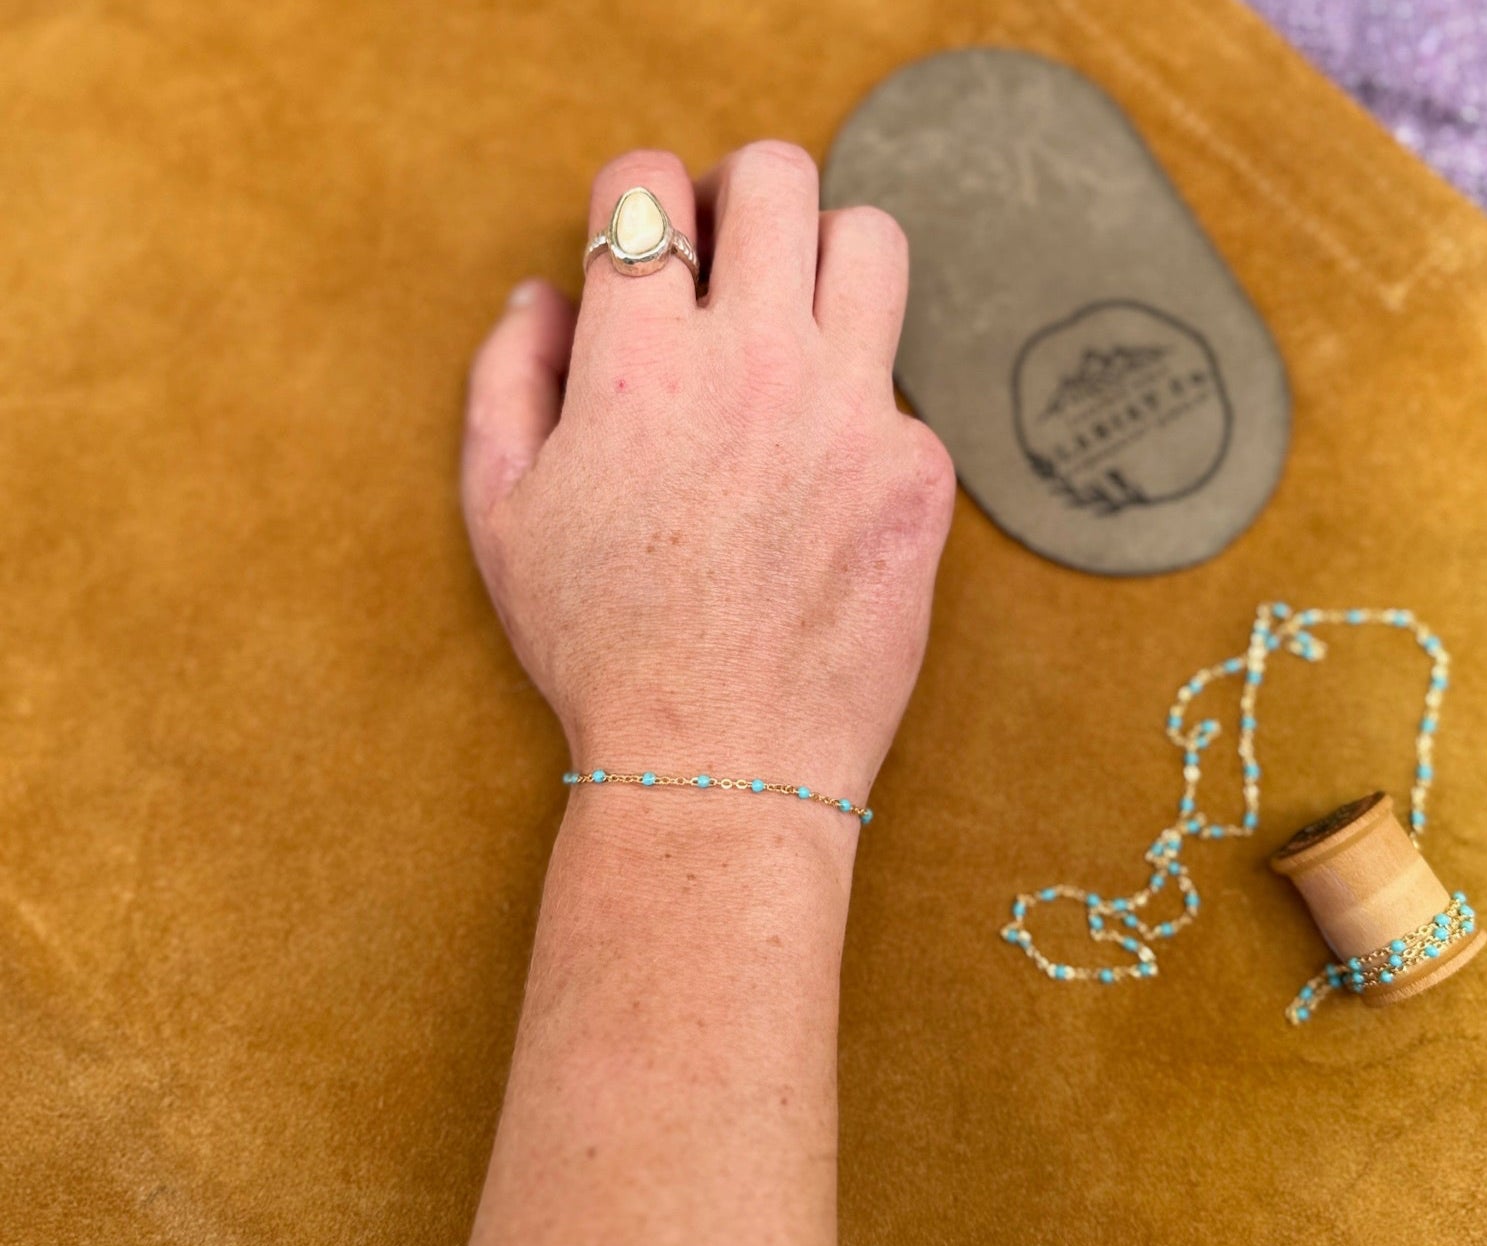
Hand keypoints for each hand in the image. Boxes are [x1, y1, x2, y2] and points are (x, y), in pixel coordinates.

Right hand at [460, 141, 954, 810]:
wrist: (720, 763)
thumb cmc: (600, 649)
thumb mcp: (504, 518)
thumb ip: (507, 381)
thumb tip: (542, 296)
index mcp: (640, 362)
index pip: (646, 183)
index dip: (637, 195)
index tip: (643, 239)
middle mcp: (754, 362)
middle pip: (778, 178)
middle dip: (743, 195)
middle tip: (728, 253)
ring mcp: (852, 413)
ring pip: (872, 244)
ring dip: (828, 261)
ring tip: (797, 326)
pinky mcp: (918, 473)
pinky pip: (902, 389)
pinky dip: (860, 408)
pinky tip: (823, 479)